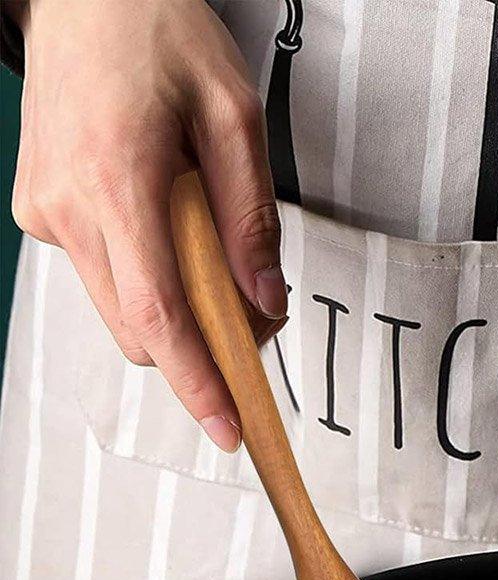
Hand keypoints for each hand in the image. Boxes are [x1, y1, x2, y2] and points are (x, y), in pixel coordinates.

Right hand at [10, 0, 285, 451]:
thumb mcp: (234, 115)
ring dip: (176, 306)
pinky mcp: (39, 210)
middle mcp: (68, 208)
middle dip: (203, 345)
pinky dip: (148, 274)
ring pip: (122, 309)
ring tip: (207, 244)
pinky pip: (104, 274)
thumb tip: (266, 302)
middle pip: (142, 331)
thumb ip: (252, 218)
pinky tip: (166, 221)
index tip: (230, 430)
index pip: (160, 319)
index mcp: (118, 183)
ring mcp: (45, 212)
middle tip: (254, 311)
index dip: (199, 384)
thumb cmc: (156, 32)